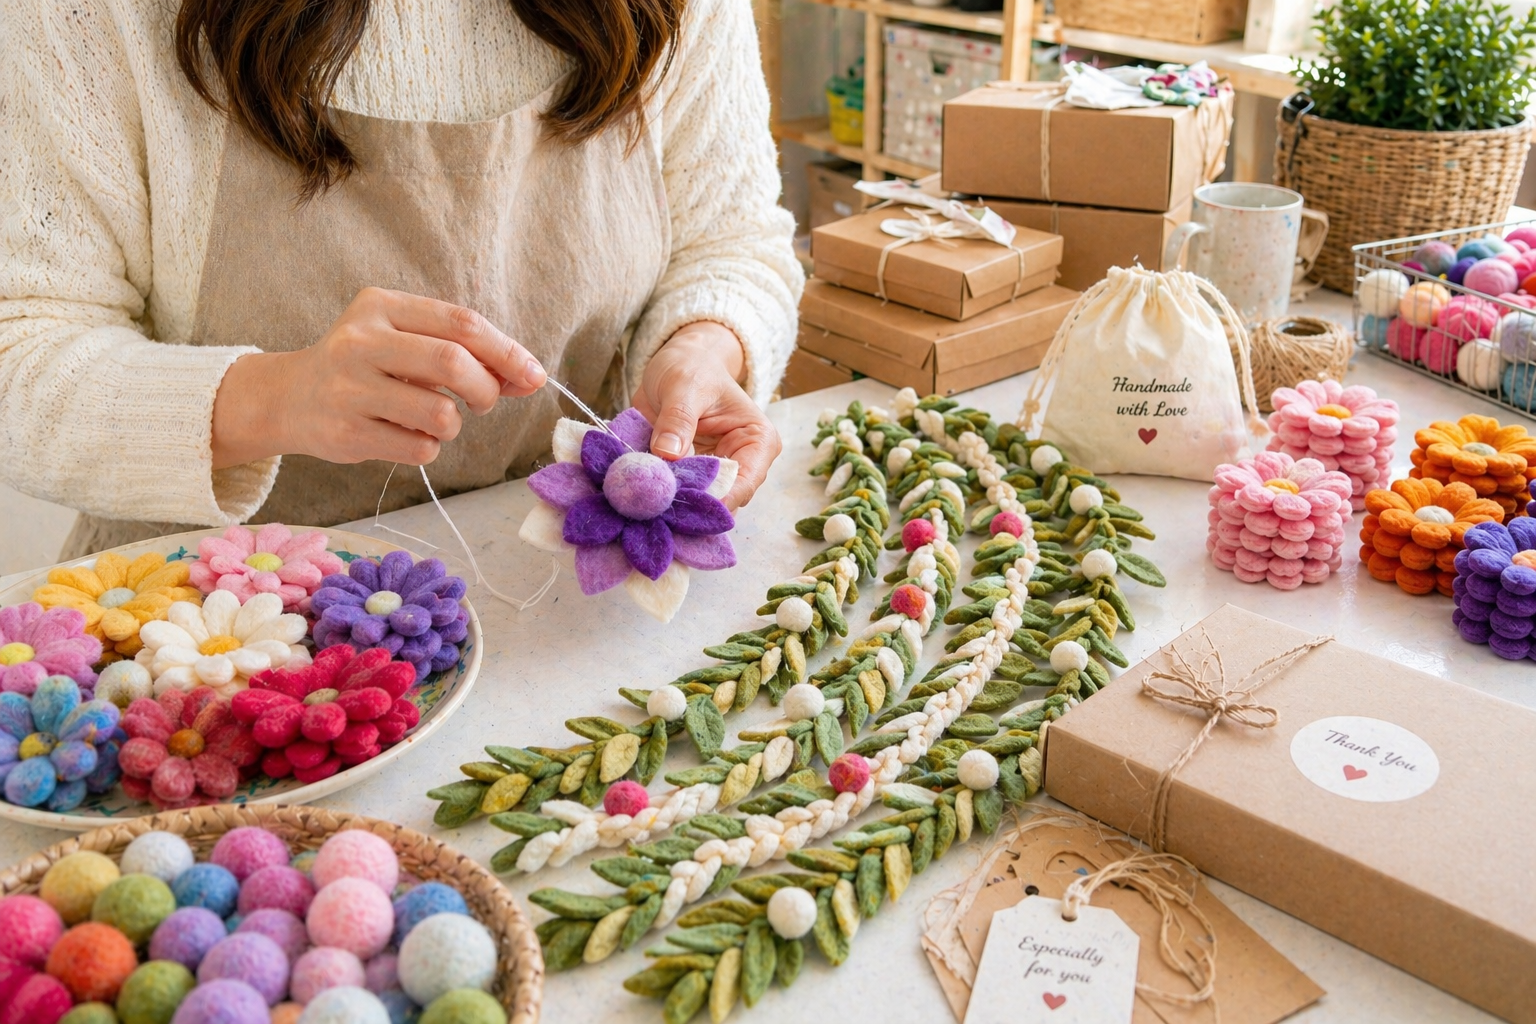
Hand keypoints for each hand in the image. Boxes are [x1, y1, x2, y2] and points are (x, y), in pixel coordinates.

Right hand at [212, 287, 546, 468]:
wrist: (290, 398)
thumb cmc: (366, 367)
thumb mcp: (406, 342)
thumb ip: (465, 353)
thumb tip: (530, 377)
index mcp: (381, 306)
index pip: (461, 323)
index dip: (506, 351)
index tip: (533, 375)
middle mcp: (360, 341)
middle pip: (452, 362)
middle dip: (485, 388)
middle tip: (484, 402)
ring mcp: (349, 388)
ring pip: (440, 412)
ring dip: (454, 425)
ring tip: (437, 420)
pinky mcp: (346, 432)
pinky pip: (419, 447)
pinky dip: (428, 447)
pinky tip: (405, 435)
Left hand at [631, 321, 780, 508]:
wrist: (677, 364)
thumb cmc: (692, 368)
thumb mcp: (684, 385)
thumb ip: (678, 419)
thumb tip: (668, 453)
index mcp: (758, 441)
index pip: (745, 482)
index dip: (717, 497)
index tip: (684, 502)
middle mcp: (742, 463)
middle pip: (723, 498)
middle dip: (692, 503)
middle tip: (658, 503)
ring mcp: (716, 473)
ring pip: (699, 502)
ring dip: (673, 502)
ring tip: (647, 497)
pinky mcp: (691, 476)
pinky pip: (678, 494)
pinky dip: (661, 494)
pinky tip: (642, 492)